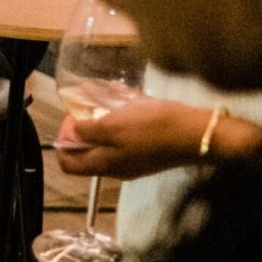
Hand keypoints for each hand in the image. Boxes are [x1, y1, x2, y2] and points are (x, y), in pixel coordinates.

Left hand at [53, 95, 218, 180]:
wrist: (199, 133)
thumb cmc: (153, 129)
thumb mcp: (113, 127)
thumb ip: (88, 132)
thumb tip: (70, 135)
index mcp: (105, 164)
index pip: (69, 165)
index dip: (62, 143)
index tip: (69, 121)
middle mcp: (118, 166)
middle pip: (88, 151)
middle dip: (82, 127)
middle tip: (84, 107)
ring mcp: (136, 158)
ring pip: (109, 139)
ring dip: (102, 118)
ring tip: (101, 96)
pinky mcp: (151, 148)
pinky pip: (129, 132)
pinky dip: (122, 115)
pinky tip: (122, 95)